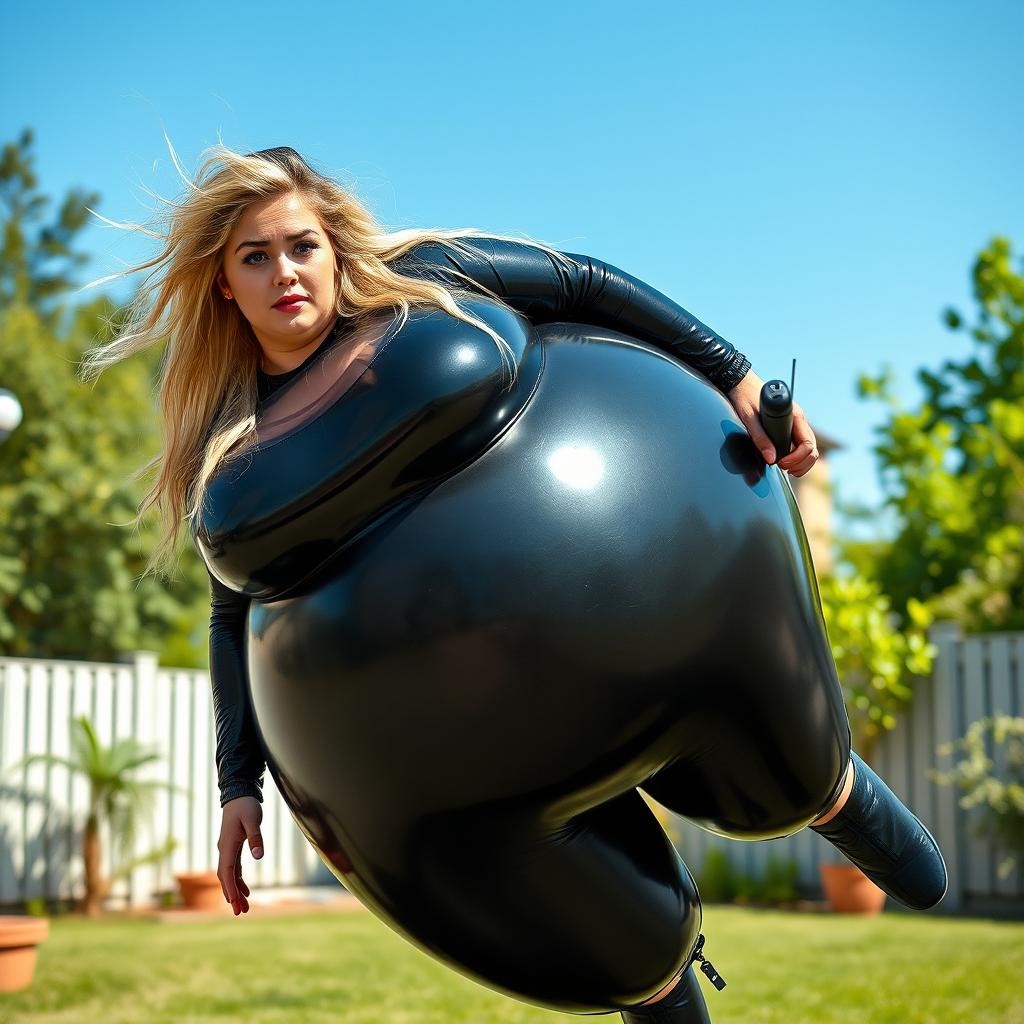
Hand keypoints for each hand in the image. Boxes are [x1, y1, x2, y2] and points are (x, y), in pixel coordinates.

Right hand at [217, 795, 262, 915]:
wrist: (239, 793)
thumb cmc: (246, 805)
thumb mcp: (253, 819)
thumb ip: (256, 837)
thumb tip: (258, 856)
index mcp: (227, 845)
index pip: (226, 871)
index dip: (230, 888)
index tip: (234, 903)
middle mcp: (224, 849)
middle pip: (226, 878)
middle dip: (232, 896)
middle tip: (239, 913)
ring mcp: (228, 849)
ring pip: (229, 875)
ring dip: (235, 891)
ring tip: (243, 908)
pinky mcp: (233, 847)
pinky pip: (234, 869)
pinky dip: (238, 881)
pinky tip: (245, 891)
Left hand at [727, 370, 818, 477]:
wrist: (741, 383)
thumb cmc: (745, 397)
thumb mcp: (749, 418)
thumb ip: (760, 437)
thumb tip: (771, 459)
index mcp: (795, 416)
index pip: (807, 444)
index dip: (796, 458)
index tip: (780, 463)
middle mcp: (799, 421)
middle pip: (812, 449)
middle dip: (801, 464)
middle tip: (782, 468)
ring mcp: (795, 424)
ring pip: (809, 449)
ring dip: (802, 463)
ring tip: (785, 469)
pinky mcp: (789, 427)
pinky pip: (800, 446)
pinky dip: (798, 458)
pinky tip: (786, 463)